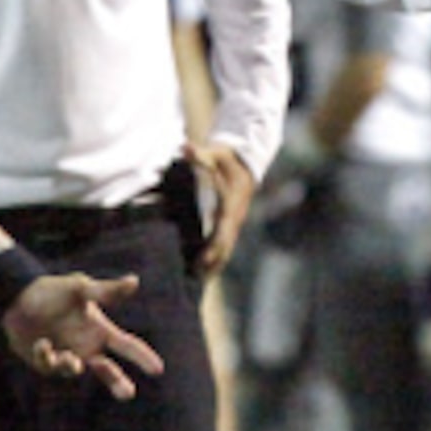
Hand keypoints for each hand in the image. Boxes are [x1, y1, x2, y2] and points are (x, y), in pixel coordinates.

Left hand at [2, 273, 166, 398]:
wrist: (18, 296)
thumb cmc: (53, 290)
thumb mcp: (80, 288)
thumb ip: (107, 291)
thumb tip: (135, 281)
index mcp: (100, 330)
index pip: (127, 346)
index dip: (143, 357)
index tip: (158, 370)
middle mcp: (87, 346)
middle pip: (108, 371)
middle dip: (118, 383)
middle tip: (127, 393)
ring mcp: (67, 355)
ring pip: (75, 370)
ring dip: (71, 365)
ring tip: (67, 357)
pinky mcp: (46, 363)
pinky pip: (50, 365)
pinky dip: (46, 354)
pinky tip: (41, 342)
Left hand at [187, 141, 255, 274]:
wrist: (245, 162)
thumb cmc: (226, 159)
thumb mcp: (215, 154)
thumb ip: (200, 154)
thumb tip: (185, 147)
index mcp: (230, 207)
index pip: (222, 233)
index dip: (212, 249)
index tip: (202, 262)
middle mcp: (233, 219)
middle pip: (224, 248)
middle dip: (211, 265)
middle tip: (194, 282)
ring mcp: (232, 224)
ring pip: (224, 250)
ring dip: (212, 266)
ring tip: (196, 283)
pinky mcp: (228, 225)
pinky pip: (221, 245)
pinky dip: (213, 259)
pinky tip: (201, 271)